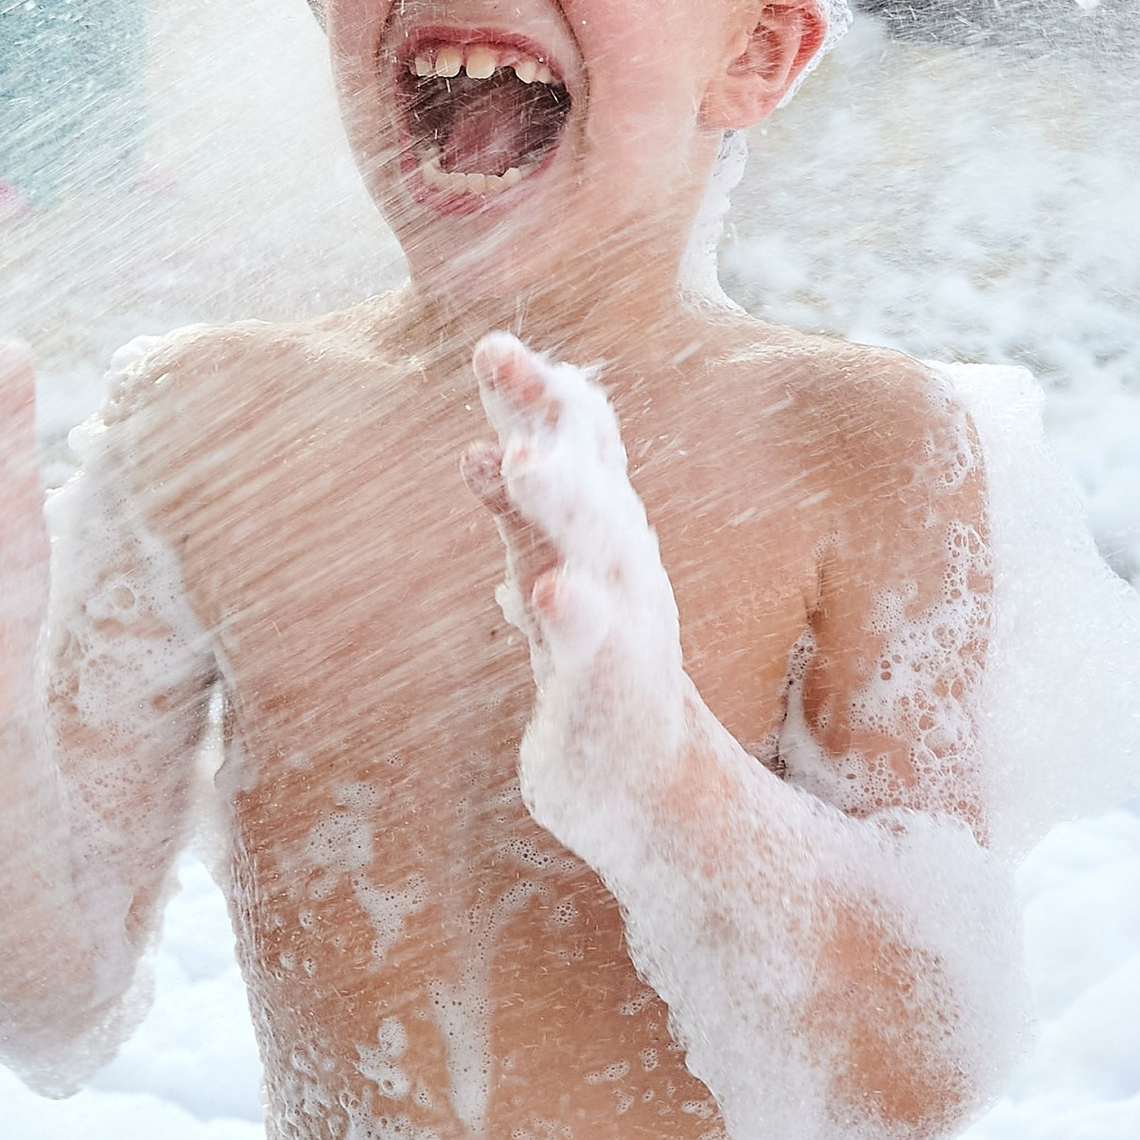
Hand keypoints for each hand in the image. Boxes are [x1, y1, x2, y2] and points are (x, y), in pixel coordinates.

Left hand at [464, 334, 694, 835]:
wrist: (658, 797)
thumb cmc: (603, 684)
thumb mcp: (555, 590)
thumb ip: (521, 524)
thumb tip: (481, 447)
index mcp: (604, 539)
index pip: (573, 448)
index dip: (535, 394)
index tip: (493, 343)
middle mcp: (622, 567)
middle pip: (585, 473)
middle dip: (543, 411)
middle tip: (497, 352)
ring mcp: (625, 628)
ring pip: (595, 550)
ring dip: (560, 500)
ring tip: (516, 460)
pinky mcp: (614, 695)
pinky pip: (595, 652)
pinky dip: (574, 618)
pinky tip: (546, 593)